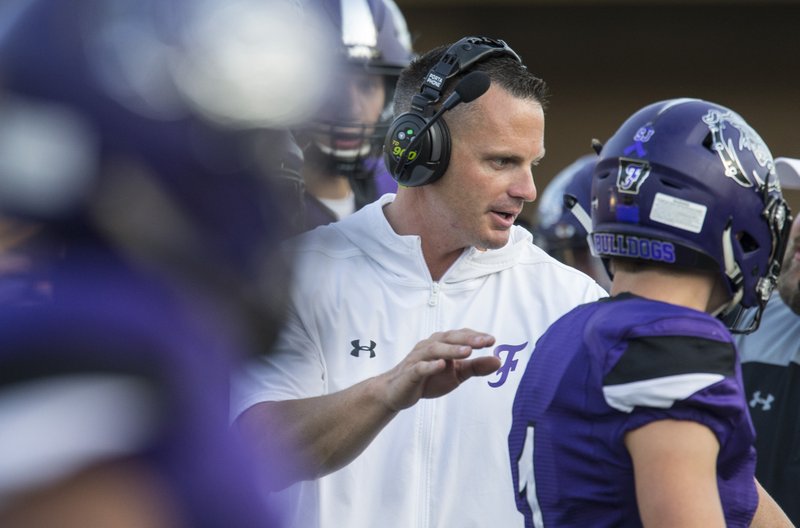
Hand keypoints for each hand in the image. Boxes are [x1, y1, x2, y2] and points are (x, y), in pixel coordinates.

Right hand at [379, 328, 498, 411]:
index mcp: (442, 344)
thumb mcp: (456, 374)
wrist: (397, 392)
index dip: (475, 336)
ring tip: (468, 351)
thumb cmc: (428, 379)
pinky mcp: (409, 373)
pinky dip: (430, 365)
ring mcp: (418, 358)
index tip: (492, 340)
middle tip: (485, 342)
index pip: (460, 335)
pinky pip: (419, 367)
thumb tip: (498, 361)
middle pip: (449, 338)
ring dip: (451, 350)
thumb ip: (476, 367)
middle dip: (467, 339)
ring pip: (435, 349)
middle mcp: (429, 346)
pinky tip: (441, 365)